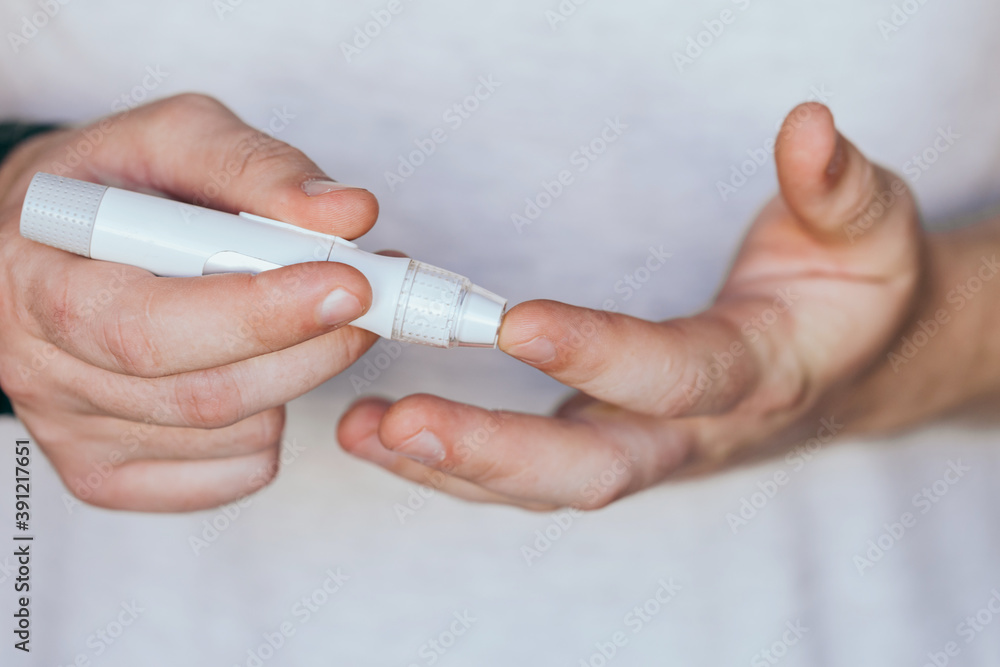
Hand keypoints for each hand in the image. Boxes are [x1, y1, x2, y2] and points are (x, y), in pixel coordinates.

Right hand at [0, 94, 378, 510]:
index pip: (149, 327)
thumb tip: (349, 214)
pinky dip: (273, 427)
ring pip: (229, 435)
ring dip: (297, 378)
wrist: (48, 241)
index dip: (260, 314)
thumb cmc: (115, 185)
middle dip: (310, 350)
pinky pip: (230, 474)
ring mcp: (69, 432)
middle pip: (201, 396)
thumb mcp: (173, 138)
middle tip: (367, 301)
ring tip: (302, 321)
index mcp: (38, 277)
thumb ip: (258, 167)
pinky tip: (260, 372)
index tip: (350, 283)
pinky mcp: (107, 474)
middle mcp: (39, 368)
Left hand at [338, 102, 933, 509]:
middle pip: (591, 471)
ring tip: (366, 431)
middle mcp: (691, 432)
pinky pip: (529, 474)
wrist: (851, 368)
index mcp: (758, 376)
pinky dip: (458, 462)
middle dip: (493, 453)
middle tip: (400, 419)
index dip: (600, 355)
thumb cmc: (854, 297)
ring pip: (545, 488)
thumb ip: (839, 187)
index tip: (514, 322)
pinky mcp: (609, 440)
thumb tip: (808, 125)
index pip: (675, 377)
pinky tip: (391, 433)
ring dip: (452, 466)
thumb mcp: (870, 232)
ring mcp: (644, 446)